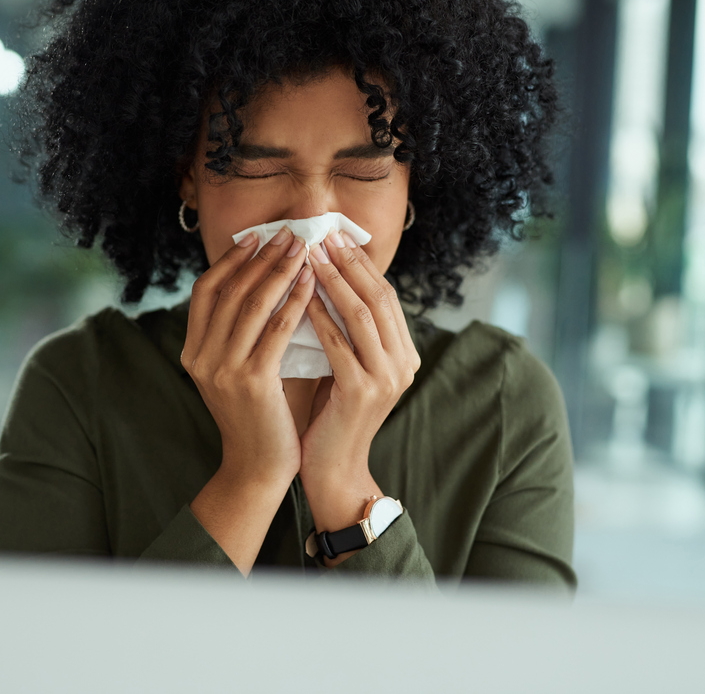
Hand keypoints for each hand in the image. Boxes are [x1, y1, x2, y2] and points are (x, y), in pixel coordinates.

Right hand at [181, 227, 316, 486]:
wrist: (259, 468)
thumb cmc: (260, 415)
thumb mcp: (241, 368)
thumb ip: (247, 331)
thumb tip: (274, 278)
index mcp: (193, 351)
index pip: (205, 291)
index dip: (230, 261)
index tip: (256, 236)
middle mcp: (200, 358)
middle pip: (229, 291)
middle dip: (260, 258)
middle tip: (288, 233)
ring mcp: (222, 370)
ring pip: (251, 305)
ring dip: (279, 272)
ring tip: (303, 250)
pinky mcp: (250, 382)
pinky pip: (275, 330)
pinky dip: (294, 302)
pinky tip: (311, 284)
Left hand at [300, 229, 422, 543]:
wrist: (334, 470)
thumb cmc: (331, 415)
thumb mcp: (347, 366)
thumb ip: (346, 330)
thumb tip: (323, 278)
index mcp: (405, 354)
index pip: (385, 295)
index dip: (360, 263)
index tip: (334, 236)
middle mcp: (404, 363)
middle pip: (378, 296)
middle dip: (348, 262)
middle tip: (322, 234)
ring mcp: (387, 378)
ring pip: (360, 314)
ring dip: (333, 280)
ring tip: (309, 255)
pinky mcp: (362, 391)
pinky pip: (338, 342)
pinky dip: (319, 316)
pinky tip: (299, 296)